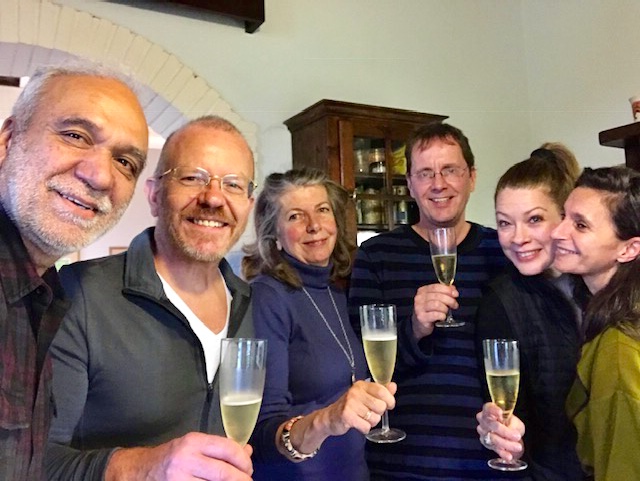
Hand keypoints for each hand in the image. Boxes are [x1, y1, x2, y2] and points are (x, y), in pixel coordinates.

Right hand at [105, 432, 252, 480]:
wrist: (138, 471)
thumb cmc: (170, 457)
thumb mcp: (194, 446)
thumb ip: (220, 448)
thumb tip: (247, 451)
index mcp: (193, 442)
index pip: (228, 449)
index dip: (244, 461)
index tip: (249, 468)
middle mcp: (186, 459)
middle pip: (224, 473)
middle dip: (242, 479)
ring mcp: (179, 479)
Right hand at [322, 380, 396, 435]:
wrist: (329, 417)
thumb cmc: (350, 406)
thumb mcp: (365, 395)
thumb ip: (380, 391)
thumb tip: (393, 386)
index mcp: (361, 385)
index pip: (382, 391)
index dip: (389, 400)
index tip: (389, 405)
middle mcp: (355, 392)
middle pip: (381, 406)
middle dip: (378, 413)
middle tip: (369, 413)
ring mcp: (350, 403)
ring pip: (374, 418)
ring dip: (371, 422)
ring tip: (362, 418)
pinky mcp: (347, 416)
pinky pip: (366, 427)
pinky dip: (364, 428)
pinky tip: (357, 424)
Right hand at [412, 283, 458, 338]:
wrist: (420, 323)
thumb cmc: (429, 310)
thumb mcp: (436, 299)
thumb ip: (444, 292)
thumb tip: (453, 289)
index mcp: (423, 291)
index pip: (436, 287)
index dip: (447, 290)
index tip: (455, 294)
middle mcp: (419, 298)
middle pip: (438, 296)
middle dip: (450, 300)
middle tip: (454, 305)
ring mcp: (419, 308)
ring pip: (437, 305)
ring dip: (445, 308)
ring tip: (446, 312)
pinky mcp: (421, 317)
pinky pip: (435, 315)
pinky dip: (442, 315)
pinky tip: (442, 317)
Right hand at [476, 402, 524, 461]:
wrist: (509, 435)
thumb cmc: (510, 424)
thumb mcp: (514, 421)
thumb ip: (512, 424)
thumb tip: (511, 430)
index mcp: (489, 411)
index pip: (488, 408)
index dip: (493, 410)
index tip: (500, 413)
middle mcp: (483, 421)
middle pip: (491, 425)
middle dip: (504, 432)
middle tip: (517, 436)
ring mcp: (483, 432)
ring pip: (493, 438)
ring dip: (506, 443)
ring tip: (518, 447)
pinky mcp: (486, 443)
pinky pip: (494, 448)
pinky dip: (502, 453)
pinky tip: (508, 456)